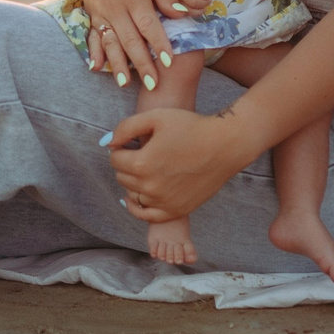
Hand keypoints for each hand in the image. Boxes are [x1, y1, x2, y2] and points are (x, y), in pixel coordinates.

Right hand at [74, 0, 178, 88]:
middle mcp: (117, 9)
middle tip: (153, 84)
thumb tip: (182, 13)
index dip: (159, 44)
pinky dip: (94, 53)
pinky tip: (96, 67)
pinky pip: (93, 37)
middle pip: (131, 40)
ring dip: (118, 64)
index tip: (169, 62)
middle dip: (142, 64)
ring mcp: (103, 14)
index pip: (148, 26)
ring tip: (125, 83)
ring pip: (111, 43)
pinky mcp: (93, 16)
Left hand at [108, 107, 253, 221]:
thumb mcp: (156, 117)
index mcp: (142, 163)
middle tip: (142, 152)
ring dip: (134, 181)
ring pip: (133, 194)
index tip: (132, 142)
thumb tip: (107, 143)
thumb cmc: (191, 126)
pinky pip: (146, 216)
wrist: (225, 145)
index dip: (121, 147)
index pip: (115, 159)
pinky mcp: (176, 211)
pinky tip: (136, 197)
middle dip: (127, 163)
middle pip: (122, 176)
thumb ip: (126, 128)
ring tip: (147, 168)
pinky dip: (137, 207)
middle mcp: (150, 187)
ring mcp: (163, 202)